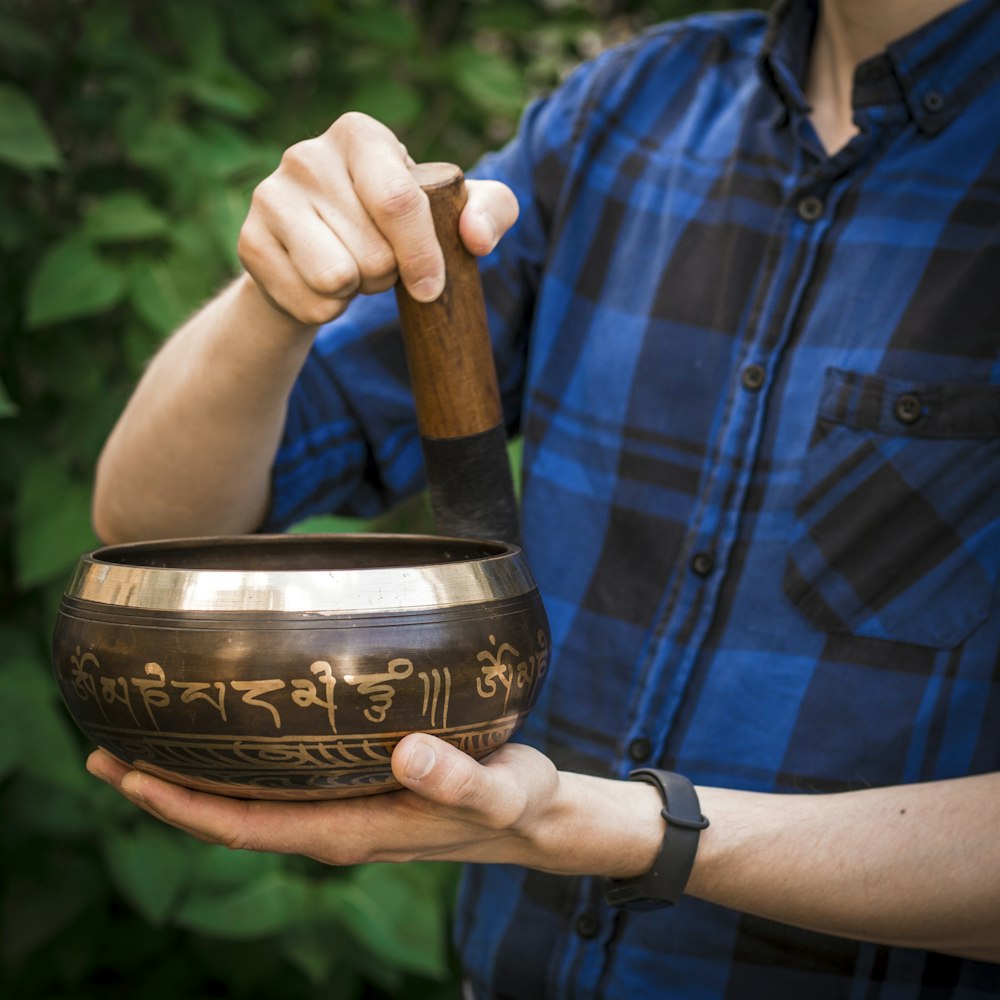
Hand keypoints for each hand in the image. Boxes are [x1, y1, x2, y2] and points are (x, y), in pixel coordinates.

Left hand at [86, 735, 662, 875]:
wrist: (541, 818)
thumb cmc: (519, 802)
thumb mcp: (499, 789)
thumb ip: (458, 778)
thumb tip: (404, 753)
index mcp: (354, 831)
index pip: (248, 827)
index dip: (183, 806)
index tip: (126, 776)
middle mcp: (337, 825)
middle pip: (233, 816)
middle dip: (167, 792)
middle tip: (105, 751)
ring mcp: (346, 812)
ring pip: (253, 802)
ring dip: (198, 780)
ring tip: (149, 743)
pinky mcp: (361, 791)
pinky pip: (283, 786)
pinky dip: (243, 767)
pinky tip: (235, 739)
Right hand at [238, 113, 519, 327]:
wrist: (323, 258)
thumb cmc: (396, 229)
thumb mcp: (452, 214)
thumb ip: (491, 211)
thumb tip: (475, 238)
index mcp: (360, 135)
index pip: (397, 201)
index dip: (421, 255)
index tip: (432, 289)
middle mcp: (306, 154)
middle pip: (372, 253)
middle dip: (386, 275)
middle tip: (378, 261)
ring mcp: (270, 196)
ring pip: (337, 279)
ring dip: (356, 292)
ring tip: (351, 269)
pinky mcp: (249, 242)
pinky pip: (310, 304)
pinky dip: (326, 310)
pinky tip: (321, 285)